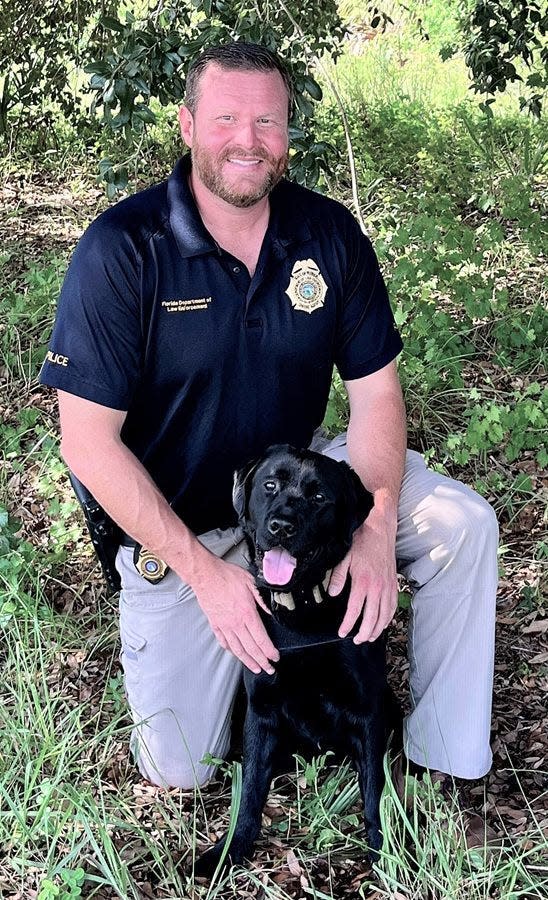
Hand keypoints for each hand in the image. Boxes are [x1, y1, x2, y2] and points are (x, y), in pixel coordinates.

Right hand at [192, 555, 279, 674]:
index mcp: (247, 614)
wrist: (205, 575)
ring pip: (237, 649)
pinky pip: (223, 641)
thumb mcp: (252, 583)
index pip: (261, 639)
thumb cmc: (227, 576)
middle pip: (251, 649)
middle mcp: (236, 624)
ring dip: (247, 661)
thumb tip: (272, 612)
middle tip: (269, 669)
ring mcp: (224, 625)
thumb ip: (263, 600)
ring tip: (255, 668)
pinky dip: (230, 650)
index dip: (270, 651)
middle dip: (262, 661)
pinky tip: (234, 653)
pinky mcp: (215, 624)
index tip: (275, 657)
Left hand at [328, 506, 397, 642]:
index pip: (355, 610)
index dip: (348, 625)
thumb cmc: (362, 542)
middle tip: (357, 640)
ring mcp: (388, 587)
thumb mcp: (345, 557)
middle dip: (364, 633)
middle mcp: (377, 587)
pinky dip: (389, 618)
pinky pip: (393, 606)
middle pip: (372, 618)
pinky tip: (384, 623)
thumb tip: (332, 593)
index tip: (343, 632)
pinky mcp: (394, 584)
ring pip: (385, 616)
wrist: (381, 530)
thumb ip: (338, 576)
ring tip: (370, 637)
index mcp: (363, 582)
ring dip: (378, 629)